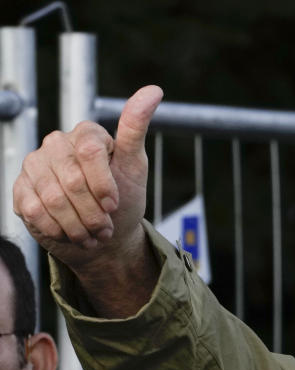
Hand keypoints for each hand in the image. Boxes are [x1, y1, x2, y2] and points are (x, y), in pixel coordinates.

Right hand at [13, 85, 162, 273]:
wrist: (102, 234)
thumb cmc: (122, 199)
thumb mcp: (134, 166)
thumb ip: (136, 129)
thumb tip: (153, 90)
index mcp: (86, 134)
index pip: (90, 151)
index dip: (103, 183)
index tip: (114, 204)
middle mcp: (57, 144)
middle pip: (71, 179)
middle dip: (93, 212)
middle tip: (105, 227)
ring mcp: (35, 165)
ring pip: (52, 198)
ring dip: (77, 224)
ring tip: (92, 234)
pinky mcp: (21, 188)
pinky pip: (34, 210)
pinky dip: (58, 228)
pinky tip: (70, 233)